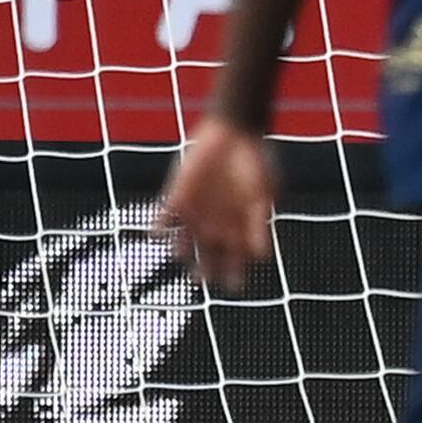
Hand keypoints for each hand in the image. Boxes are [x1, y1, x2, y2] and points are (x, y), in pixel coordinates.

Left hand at [158, 119, 276, 292]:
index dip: (234, 274)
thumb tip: (263, 256)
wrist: (232, 135)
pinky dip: (159, 228)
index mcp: (239, 226)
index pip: (235, 259)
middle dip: (205, 271)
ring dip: (180, 252)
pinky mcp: (177, 199)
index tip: (233, 287)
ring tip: (181, 255)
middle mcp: (216, 225)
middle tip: (201, 281)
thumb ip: (259, 225)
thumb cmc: (254, 164)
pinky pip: (163, 220)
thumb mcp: (262, 195)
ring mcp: (195, 214)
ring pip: (183, 244)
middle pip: (208, 257)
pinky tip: (158, 233)